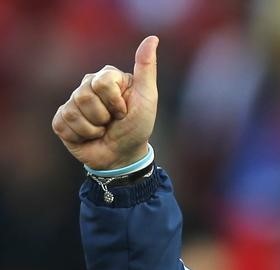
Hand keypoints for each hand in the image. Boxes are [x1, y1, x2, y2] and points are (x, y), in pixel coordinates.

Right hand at [52, 36, 158, 169]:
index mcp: (107, 77)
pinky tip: (89, 137)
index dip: (115, 103)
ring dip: (94, 128)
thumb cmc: (138, 127)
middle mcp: (87, 86)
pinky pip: (63, 125)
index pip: (101, 83)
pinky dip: (80, 136)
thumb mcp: (147, 98)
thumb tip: (152, 38)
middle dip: (103, 116)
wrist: (124, 156)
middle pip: (84, 96)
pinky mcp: (61, 120)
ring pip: (74, 112)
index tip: (125, 111)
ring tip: (102, 130)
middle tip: (113, 122)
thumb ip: (146, 69)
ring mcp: (72, 103)